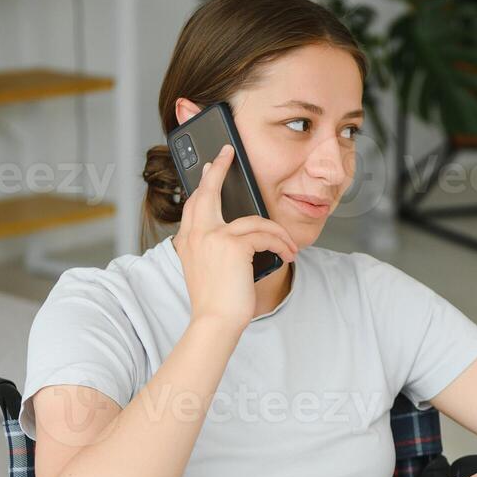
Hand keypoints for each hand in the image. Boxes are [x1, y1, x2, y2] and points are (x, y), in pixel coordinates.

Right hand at [174, 144, 298, 331]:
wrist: (215, 322)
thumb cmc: (216, 303)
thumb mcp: (210, 270)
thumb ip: (216, 248)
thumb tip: (244, 234)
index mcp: (187, 241)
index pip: (194, 204)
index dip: (203, 183)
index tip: (209, 167)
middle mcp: (196, 234)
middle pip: (208, 191)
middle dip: (218, 169)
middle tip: (228, 153)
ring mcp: (213, 236)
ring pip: (254, 221)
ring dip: (278, 234)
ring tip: (289, 247)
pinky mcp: (233, 244)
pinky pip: (265, 234)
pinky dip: (281, 244)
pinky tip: (288, 255)